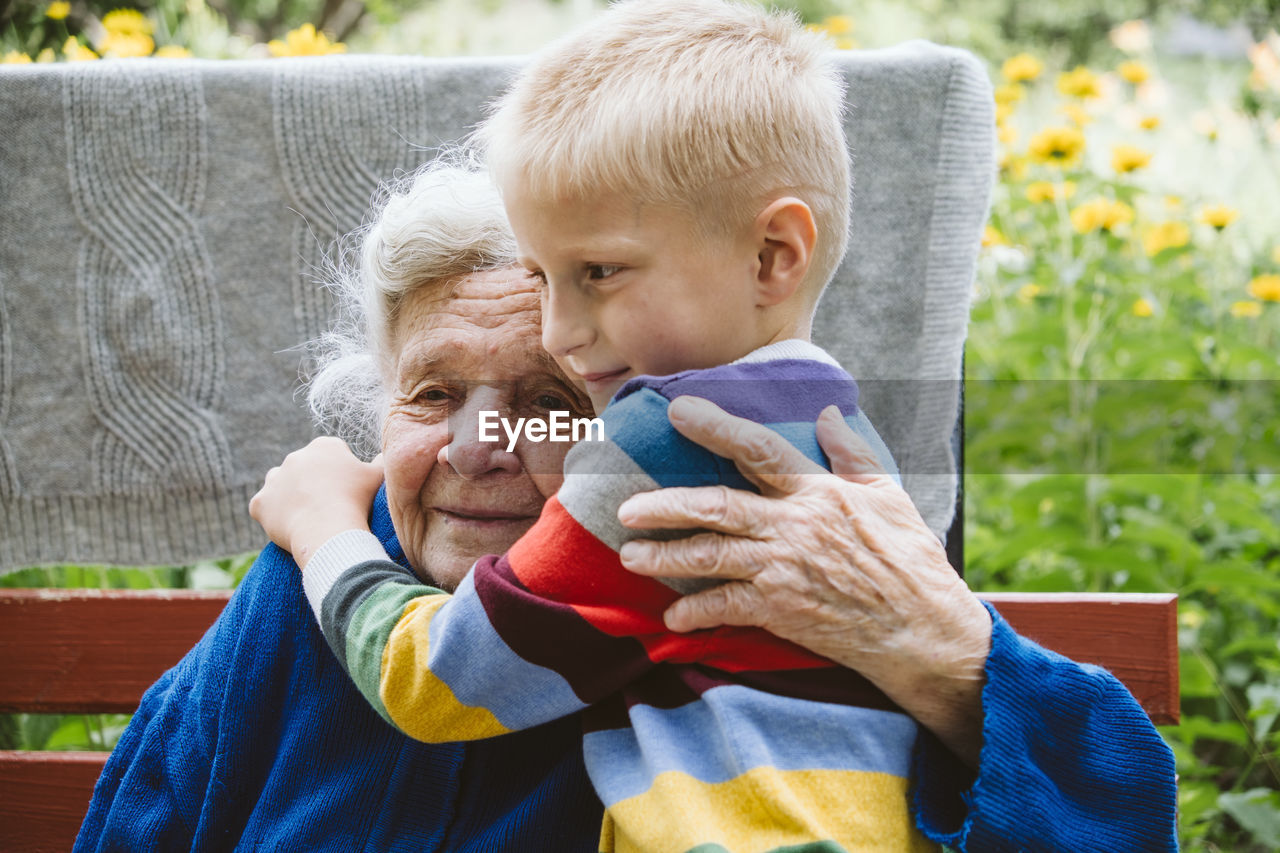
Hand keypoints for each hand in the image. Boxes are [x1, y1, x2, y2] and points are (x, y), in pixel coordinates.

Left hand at [249, 437, 384, 568]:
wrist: (328, 529)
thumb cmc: (357, 500)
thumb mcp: (380, 476)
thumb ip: (381, 462)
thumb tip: (385, 456)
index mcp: (324, 446)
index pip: (331, 456)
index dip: (340, 474)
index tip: (347, 491)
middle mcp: (295, 456)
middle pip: (304, 469)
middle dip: (313, 483)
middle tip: (329, 506)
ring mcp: (274, 479)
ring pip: (280, 484)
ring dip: (289, 495)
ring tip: (307, 515)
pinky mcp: (259, 502)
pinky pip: (263, 507)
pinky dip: (273, 515)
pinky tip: (289, 525)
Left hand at [616, 396, 990, 765]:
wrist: (923, 630)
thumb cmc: (910, 560)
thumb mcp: (888, 494)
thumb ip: (851, 452)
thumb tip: (828, 412)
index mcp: (817, 492)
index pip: (757, 449)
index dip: (716, 427)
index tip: (679, 411)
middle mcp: (793, 526)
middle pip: (715, 507)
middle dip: (665, 506)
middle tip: (628, 509)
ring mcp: (783, 569)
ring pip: (709, 557)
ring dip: (665, 557)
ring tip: (631, 556)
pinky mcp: (781, 610)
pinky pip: (726, 607)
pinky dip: (696, 612)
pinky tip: (673, 615)